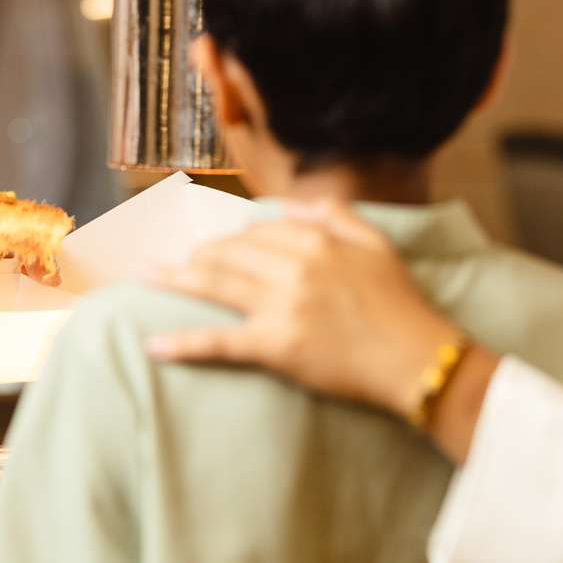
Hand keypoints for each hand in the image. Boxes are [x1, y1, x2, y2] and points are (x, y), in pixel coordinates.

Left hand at [147, 201, 469, 419]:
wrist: (417, 358)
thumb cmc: (402, 305)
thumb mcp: (378, 246)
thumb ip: (338, 216)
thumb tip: (296, 204)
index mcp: (315, 241)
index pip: (257, 231)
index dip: (231, 238)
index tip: (215, 245)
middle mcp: (293, 267)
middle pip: (229, 253)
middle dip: (196, 255)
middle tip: (172, 262)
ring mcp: (282, 306)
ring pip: (215, 284)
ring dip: (174, 279)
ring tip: (145, 278)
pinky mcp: (277, 346)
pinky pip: (220, 342)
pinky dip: (185, 343)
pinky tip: (155, 346)